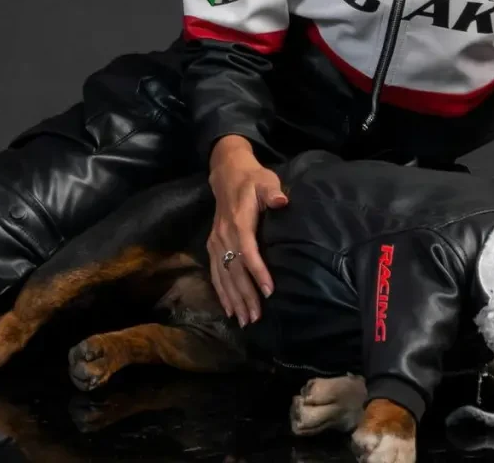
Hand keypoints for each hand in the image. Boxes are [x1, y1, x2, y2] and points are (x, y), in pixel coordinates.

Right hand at [207, 136, 287, 326]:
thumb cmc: (252, 179)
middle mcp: (224, 236)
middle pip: (234, 270)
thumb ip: (272, 191)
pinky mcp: (213, 246)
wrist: (226, 174)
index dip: (258, 271)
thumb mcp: (265, 180)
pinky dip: (221, 292)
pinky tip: (229, 309)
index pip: (248, 250)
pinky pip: (215, 273)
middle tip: (256, 317)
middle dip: (245, 295)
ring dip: (233, 299)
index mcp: (239, 222)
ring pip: (223, 276)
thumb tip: (281, 201)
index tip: (269, 290)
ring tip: (244, 320)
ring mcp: (216, 242)